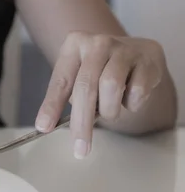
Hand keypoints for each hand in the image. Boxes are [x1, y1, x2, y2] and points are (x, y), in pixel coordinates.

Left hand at [35, 32, 164, 158]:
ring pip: (111, 87)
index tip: (44, 127)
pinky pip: (137, 91)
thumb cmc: (98, 70)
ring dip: (109, 110)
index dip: (51, 106)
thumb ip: (65, 97)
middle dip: (82, 122)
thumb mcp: (76, 76)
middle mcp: (98, 43)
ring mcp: (124, 49)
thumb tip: (47, 125)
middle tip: (80, 148)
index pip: (60, 81)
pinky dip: (131, 103)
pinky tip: (129, 97)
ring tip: (109, 111)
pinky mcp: (147, 59)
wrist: (136, 53)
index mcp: (74, 45)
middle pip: (86, 87)